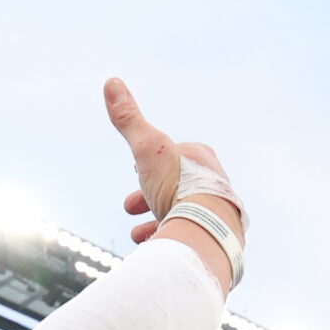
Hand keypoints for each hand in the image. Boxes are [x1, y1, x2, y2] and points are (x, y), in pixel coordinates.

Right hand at [102, 79, 241, 268]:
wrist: (207, 231)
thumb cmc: (177, 187)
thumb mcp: (148, 149)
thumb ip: (130, 120)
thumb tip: (111, 82)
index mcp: (201, 158)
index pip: (173, 155)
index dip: (150, 163)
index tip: (134, 170)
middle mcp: (214, 182)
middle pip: (175, 186)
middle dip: (148, 196)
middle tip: (128, 206)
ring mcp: (218, 212)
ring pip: (181, 214)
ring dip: (155, 221)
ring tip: (136, 234)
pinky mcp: (217, 239)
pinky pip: (189, 237)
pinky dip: (168, 240)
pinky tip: (152, 247)